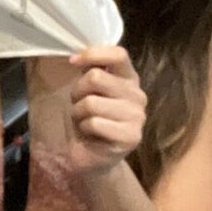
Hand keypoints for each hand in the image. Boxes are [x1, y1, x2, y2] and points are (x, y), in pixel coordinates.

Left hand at [59, 44, 145, 181]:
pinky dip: (84, 129)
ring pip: (91, 102)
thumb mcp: (88, 90)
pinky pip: (94, 123)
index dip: (92, 54)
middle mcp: (137, 95)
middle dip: (77, 92)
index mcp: (129, 79)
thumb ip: (91, 70)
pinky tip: (91, 135)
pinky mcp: (131, 137)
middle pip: (96, 78)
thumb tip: (79, 56)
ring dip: (78, 113)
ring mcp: (137, 117)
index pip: (118, 54)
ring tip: (85, 122)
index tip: (74, 62)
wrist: (92, 156)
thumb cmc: (89, 119)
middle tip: (80, 105)